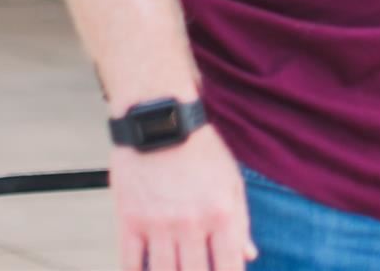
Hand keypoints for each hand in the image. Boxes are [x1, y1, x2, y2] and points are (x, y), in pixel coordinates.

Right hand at [110, 124, 255, 269]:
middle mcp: (192, 223)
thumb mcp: (232, 181)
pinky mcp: (129, 220)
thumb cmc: (202, 151)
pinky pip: (129, 263)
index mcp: (223, 213)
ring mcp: (158, 224)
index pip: (230, 265)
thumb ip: (241, 222)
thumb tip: (249, 256)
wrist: (162, 122)